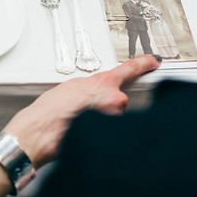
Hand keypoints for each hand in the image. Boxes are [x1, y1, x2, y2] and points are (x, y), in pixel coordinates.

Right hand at [4, 55, 158, 165]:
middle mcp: (115, 99)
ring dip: (102, 122)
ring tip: (79, 125)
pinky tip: (85, 135)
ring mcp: (116, 118)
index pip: (130, 69)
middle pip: (118, 102)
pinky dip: (102, 135)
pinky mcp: (113, 136)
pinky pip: (111, 134)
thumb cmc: (50, 112)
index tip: (153, 61)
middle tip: (84, 114)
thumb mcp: (70, 90)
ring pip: (114, 120)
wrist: (43, 131)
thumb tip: (93, 98)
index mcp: (103, 83)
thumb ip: (89, 90)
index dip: (144, 63)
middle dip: (104, 108)